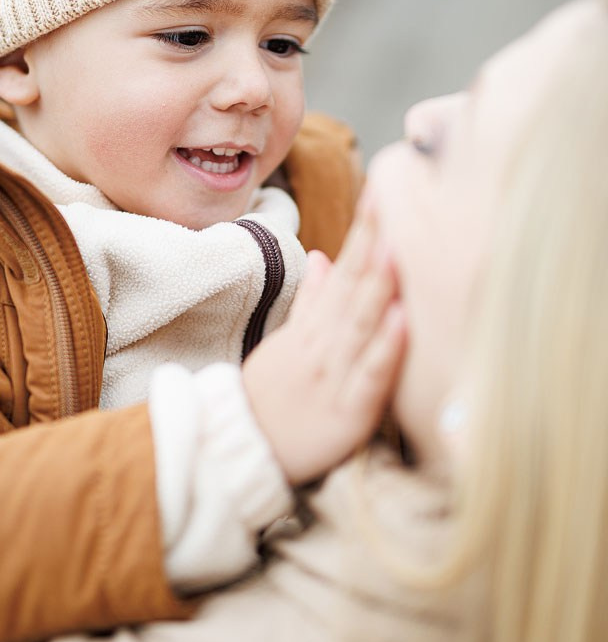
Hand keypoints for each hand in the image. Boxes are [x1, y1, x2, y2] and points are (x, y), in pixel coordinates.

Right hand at [242, 196, 405, 485]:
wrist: (242, 448)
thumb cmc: (271, 395)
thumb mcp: (288, 341)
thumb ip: (312, 300)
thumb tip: (323, 256)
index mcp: (313, 327)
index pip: (343, 270)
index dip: (363, 232)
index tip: (381, 192)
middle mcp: (324, 344)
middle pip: (351, 289)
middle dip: (372, 245)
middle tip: (391, 202)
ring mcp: (333, 376)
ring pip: (359, 326)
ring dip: (377, 288)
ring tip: (396, 251)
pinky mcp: (346, 413)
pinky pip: (367, 378)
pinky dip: (384, 351)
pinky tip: (400, 323)